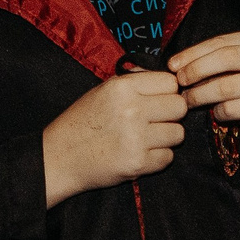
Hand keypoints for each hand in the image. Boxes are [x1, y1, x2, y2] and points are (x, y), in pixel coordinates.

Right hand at [42, 72, 185, 206]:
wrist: (59, 157)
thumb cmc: (83, 121)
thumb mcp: (103, 91)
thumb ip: (136, 82)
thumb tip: (170, 77)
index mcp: (122, 88)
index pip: (171, 82)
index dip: (167, 92)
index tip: (158, 100)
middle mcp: (131, 110)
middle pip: (180, 107)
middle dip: (171, 115)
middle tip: (153, 121)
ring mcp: (136, 138)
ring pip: (178, 134)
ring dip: (165, 138)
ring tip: (144, 138)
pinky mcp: (138, 163)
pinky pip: (168, 157)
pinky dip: (157, 158)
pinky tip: (138, 153)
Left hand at [168, 30, 239, 150]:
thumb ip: (227, 59)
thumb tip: (182, 63)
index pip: (222, 42)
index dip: (193, 53)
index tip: (173, 65)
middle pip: (224, 58)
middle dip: (195, 70)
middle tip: (179, 83)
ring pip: (225, 86)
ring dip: (200, 95)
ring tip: (189, 101)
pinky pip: (234, 108)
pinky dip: (219, 112)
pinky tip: (218, 114)